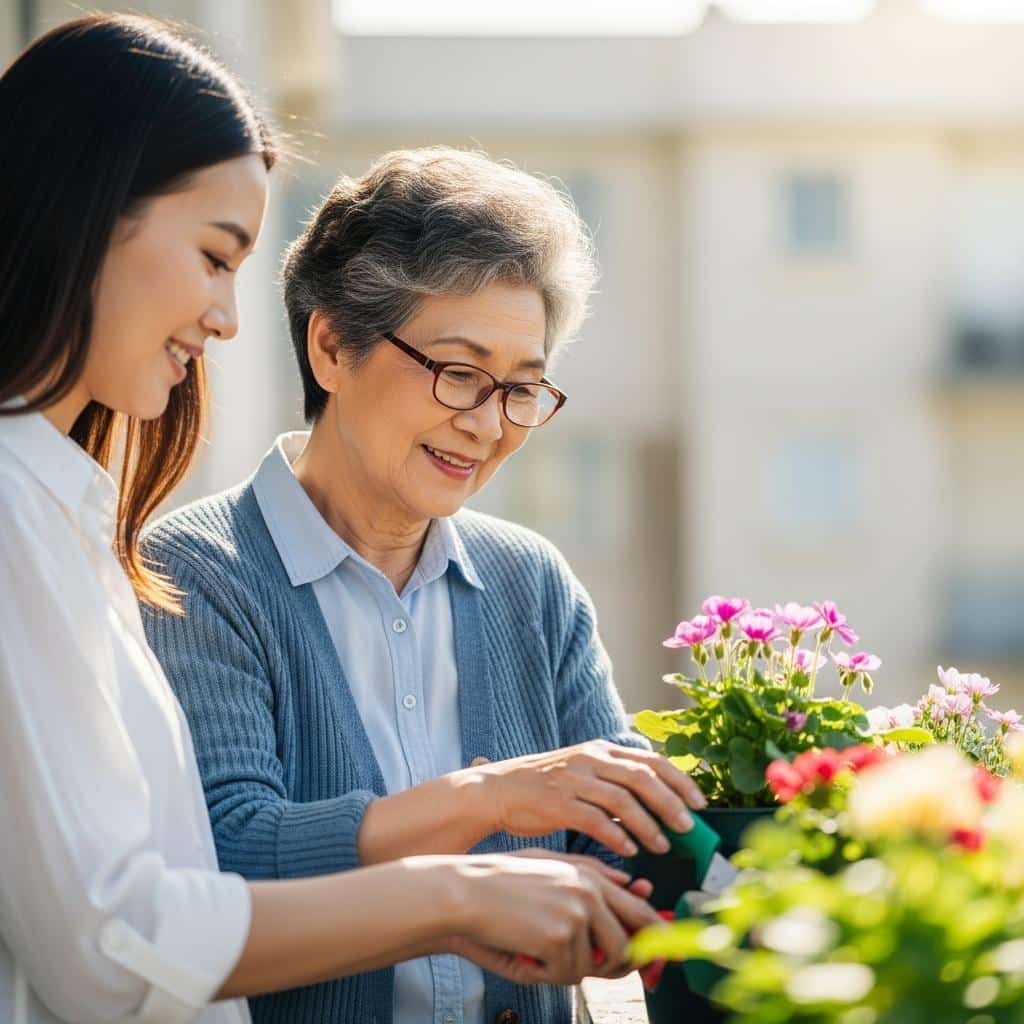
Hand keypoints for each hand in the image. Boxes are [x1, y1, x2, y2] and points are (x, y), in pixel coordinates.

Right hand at [474, 740, 706, 857]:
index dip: (679, 781)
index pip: (650, 760)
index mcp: (599, 750)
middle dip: (671, 803)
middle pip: (642, 777)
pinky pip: (596, 821)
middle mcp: (589, 759)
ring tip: (662, 846)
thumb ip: (614, 785)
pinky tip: (629, 851)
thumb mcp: (582, 774)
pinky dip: (617, 837)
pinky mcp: (558, 803)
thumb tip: (653, 807)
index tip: (700, 803)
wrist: (497, 790)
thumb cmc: (544, 788)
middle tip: (689, 827)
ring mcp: (573, 780)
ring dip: (648, 825)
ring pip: (623, 800)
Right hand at [508, 849, 655, 979]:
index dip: (652, 941)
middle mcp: (590, 892)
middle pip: (632, 943)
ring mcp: (577, 913)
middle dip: (621, 966)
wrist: (463, 892)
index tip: (652, 961)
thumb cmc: (502, 883)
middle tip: (595, 969)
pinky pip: (568, 975)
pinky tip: (525, 955)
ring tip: (542, 954)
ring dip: (572, 970)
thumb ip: (595, 874)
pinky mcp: (560, 936)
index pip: (640, 911)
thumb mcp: (550, 867)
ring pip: (599, 965)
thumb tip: (638, 885)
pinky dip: (546, 974)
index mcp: (591, 875)